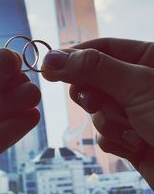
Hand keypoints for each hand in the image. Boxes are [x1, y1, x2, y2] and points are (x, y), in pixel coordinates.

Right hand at [41, 38, 153, 187]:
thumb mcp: (136, 85)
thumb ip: (92, 68)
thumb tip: (52, 57)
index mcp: (148, 59)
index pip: (101, 47)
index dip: (74, 56)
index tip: (48, 65)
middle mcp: (138, 82)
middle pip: (92, 79)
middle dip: (94, 96)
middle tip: (97, 101)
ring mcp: (132, 110)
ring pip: (96, 108)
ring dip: (109, 122)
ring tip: (132, 130)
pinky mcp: (129, 135)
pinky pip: (103, 133)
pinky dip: (115, 140)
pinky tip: (136, 146)